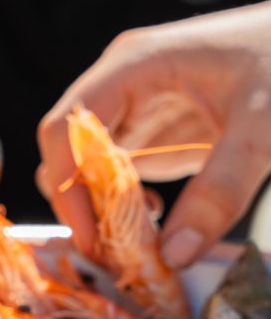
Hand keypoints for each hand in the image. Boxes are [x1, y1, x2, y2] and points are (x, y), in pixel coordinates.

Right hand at [37, 2, 270, 266]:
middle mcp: (122, 85)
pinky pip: (116, 176)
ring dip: (101, 210)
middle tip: (117, 251)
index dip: (67, 184)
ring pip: (86, 168)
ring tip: (137, 244)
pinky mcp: (152, 134)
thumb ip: (221, 191)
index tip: (91, 236)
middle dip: (82, 204)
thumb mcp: (263, 129)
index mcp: (135, 65)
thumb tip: (174, 254)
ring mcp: (134, 110)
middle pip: (67, 151)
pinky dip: (123, 207)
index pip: (68, 126)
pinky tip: (156, 224)